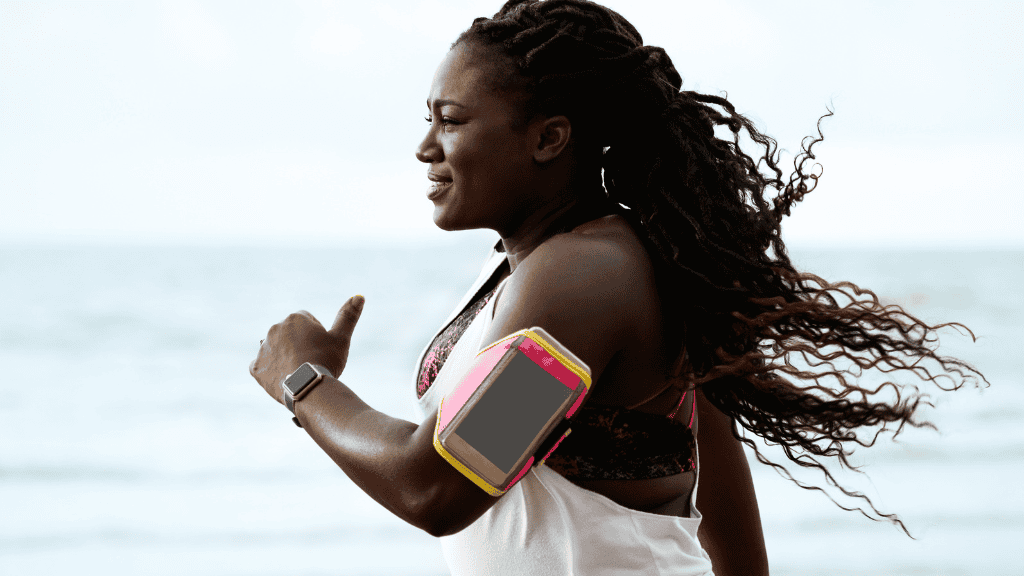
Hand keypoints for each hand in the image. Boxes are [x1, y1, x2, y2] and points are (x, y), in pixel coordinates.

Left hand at [249, 295, 364, 403]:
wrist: (308, 388)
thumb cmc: (326, 360)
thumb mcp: (341, 338)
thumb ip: (348, 316)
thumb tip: (359, 296)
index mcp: (294, 318)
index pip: (307, 320)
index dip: (317, 334)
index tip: (322, 349)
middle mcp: (275, 329)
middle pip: (290, 334)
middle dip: (299, 344)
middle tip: (312, 361)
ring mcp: (263, 348)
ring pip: (275, 349)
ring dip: (284, 356)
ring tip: (298, 371)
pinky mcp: (256, 367)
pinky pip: (261, 365)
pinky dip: (270, 370)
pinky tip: (282, 377)